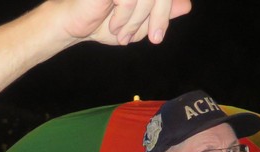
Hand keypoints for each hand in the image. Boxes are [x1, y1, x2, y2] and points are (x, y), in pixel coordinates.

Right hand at [54, 0, 191, 44]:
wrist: (73, 25)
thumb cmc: (103, 23)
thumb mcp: (139, 24)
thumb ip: (161, 14)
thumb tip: (186, 4)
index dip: (165, 12)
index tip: (157, 36)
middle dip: (159, 18)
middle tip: (153, 39)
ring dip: (137, 22)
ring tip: (123, 35)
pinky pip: (128, 0)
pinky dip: (124, 17)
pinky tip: (113, 25)